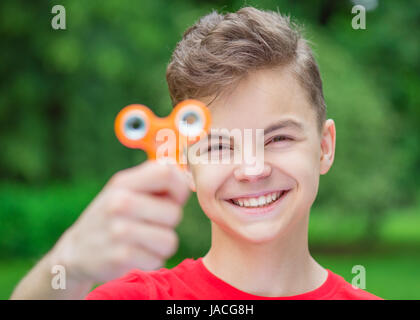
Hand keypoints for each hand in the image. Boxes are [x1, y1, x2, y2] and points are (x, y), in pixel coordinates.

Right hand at [48, 161, 190, 283]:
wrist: (77, 250)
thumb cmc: (112, 215)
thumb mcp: (125, 190)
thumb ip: (155, 180)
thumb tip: (189, 180)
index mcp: (123, 183)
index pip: (167, 174)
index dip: (180, 188)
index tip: (173, 198)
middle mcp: (119, 203)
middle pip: (174, 213)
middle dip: (168, 222)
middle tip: (149, 223)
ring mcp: (119, 231)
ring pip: (170, 240)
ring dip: (160, 244)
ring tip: (142, 240)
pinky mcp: (121, 257)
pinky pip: (158, 260)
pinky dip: (150, 260)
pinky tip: (134, 254)